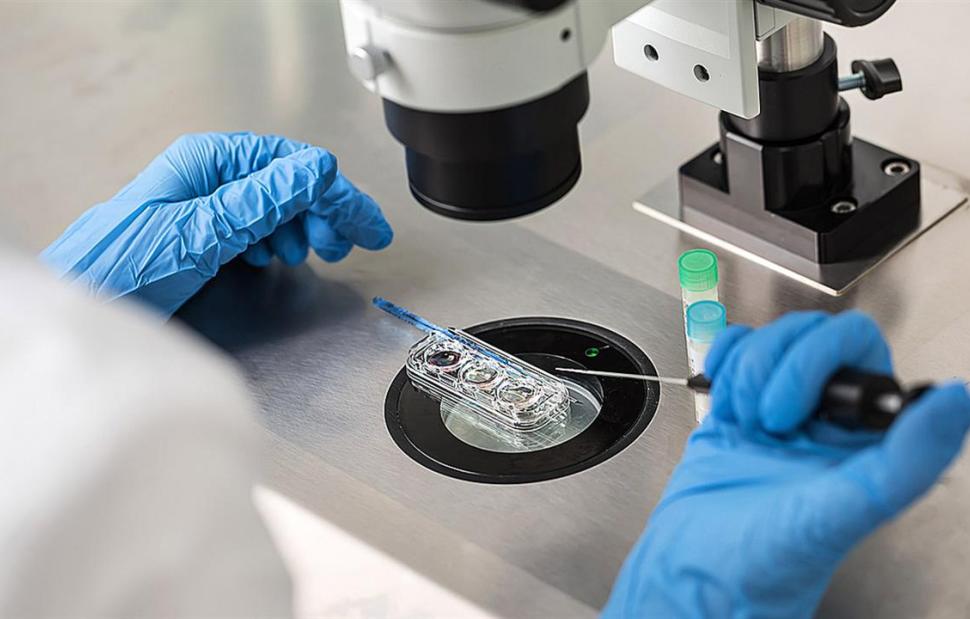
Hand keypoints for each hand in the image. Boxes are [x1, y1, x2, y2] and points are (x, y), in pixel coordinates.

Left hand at [41, 132, 392, 316]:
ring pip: (274, 207)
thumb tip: (317, 170)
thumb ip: (262, 200)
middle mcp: (208, 178)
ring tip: (315, 253)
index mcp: (209, 163)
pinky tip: (277, 257)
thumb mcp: (202, 232)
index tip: (366, 223)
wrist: (83, 304)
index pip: (292, 165)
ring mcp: (205, 205)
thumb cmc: (123, 269)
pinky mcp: (201, 235)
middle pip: (287, 183)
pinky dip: (275, 242)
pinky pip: (253, 228)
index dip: (336, 193)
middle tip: (351, 243)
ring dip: (302, 228)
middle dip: (324, 212)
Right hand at [604, 311, 969, 617]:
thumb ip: (903, 463)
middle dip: (775, 367)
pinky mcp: (737, 409)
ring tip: (741, 421)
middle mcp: (825, 421)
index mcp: (864, 440)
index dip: (821, 361)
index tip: (799, 410)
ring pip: (769, 339)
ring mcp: (778, 411)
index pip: (860, 350)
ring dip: (744, 374)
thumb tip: (955, 404)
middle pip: (812, 334)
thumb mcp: (838, 515)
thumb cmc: (763, 563)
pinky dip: (722, 364)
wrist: (692, 573)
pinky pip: (734, 351)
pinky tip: (723, 403)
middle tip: (766, 419)